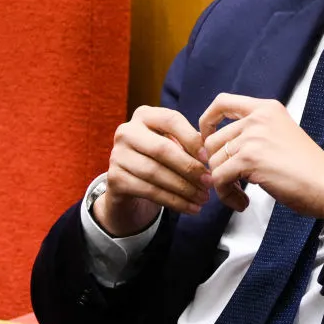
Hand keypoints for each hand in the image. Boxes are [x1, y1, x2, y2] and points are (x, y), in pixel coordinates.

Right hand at [98, 106, 211, 236]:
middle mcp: (126, 132)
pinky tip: (191, 208)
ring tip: (203, 198)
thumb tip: (208, 157)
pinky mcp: (114, 179)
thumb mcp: (173, 146)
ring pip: (156, 173)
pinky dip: (174, 201)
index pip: (171, 120)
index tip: (208, 158)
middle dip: (189, 167)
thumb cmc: (159, 160)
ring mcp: (117, 155)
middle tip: (209, 182)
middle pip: (162, 149)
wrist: (129, 185)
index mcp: (144, 115)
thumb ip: (189, 145)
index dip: (192, 139)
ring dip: (184, 188)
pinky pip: (149, 191)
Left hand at [198, 94, 323, 220]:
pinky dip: (226, 195)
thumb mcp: (281, 135)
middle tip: (233, 183)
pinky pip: (219, 178)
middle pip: (213, 140)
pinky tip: (242, 203)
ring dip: (223, 184)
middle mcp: (257, 118)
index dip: (207, 121)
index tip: (207, 140)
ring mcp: (252, 137)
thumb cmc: (308, 168)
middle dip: (217, 166)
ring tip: (241, 196)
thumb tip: (217, 148)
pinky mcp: (249, 158)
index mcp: (266, 108)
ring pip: (214, 161)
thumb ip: (253, 134)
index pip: (222, 102)